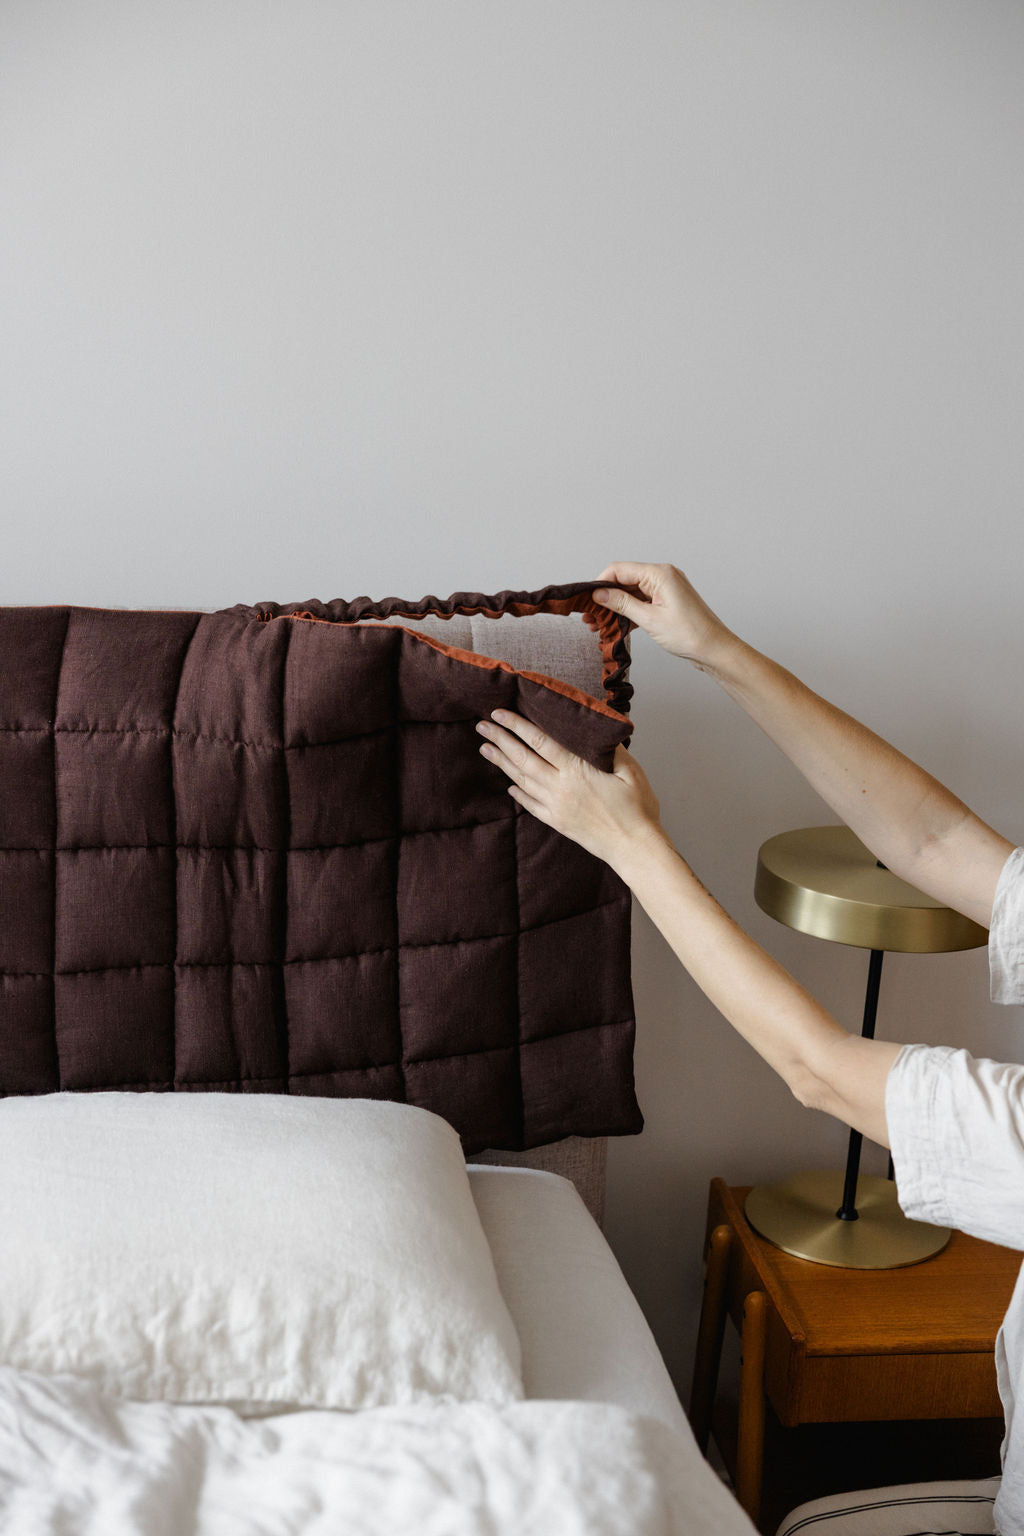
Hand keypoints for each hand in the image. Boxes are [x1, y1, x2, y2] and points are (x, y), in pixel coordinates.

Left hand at [475, 709, 665, 873]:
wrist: (634, 848)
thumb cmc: (637, 810)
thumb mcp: (631, 772)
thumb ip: (613, 750)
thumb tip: (600, 732)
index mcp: (576, 771)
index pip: (539, 742)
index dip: (517, 726)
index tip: (499, 714)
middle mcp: (559, 787)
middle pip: (522, 759)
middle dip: (501, 740)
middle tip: (481, 727)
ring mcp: (555, 807)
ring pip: (521, 780)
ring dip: (502, 763)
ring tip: (486, 749)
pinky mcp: (557, 823)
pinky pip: (531, 804)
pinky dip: (518, 793)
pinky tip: (509, 785)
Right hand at [593, 561, 734, 670]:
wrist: (714, 649)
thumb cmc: (689, 634)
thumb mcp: (649, 619)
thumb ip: (622, 604)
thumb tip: (599, 594)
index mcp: (660, 574)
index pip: (619, 569)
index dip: (599, 583)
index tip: (587, 600)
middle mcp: (663, 576)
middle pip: (624, 580)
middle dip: (605, 597)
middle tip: (589, 616)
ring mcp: (666, 588)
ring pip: (631, 592)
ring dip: (615, 606)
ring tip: (597, 624)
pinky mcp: (667, 601)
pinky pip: (642, 601)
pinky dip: (628, 611)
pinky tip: (615, 625)